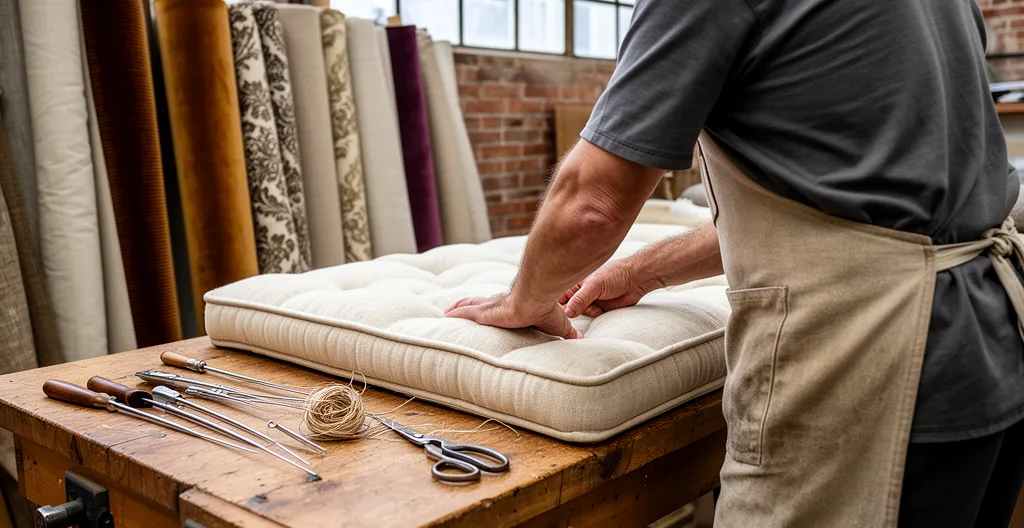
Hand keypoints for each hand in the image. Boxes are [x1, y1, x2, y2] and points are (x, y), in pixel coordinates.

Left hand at [445, 293, 582, 338]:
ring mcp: (490, 306)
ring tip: (446, 312)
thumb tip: (583, 339)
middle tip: (454, 308)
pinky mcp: (486, 312)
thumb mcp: (557, 325)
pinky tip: (446, 316)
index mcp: (513, 305)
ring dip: (457, 308)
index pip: (498, 304)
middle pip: (478, 301)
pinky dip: (456, 314)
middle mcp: (499, 302)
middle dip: (467, 304)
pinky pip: (466, 312)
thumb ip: (566, 332)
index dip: (489, 305)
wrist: (538, 299)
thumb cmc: (547, 309)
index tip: (484, 309)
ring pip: (469, 305)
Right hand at [560, 258, 662, 317]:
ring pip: (579, 313)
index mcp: (575, 282)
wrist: (636, 280)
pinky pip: (591, 317)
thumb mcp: (595, 285)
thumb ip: (580, 299)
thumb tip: (567, 313)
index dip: (557, 304)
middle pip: (567, 307)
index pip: (559, 296)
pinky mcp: (598, 309)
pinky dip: (593, 317)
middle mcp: (580, 292)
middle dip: (572, 311)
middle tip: (582, 310)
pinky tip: (599, 311)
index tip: (559, 311)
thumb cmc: (616, 274)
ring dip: (586, 313)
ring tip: (597, 307)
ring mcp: (589, 301)